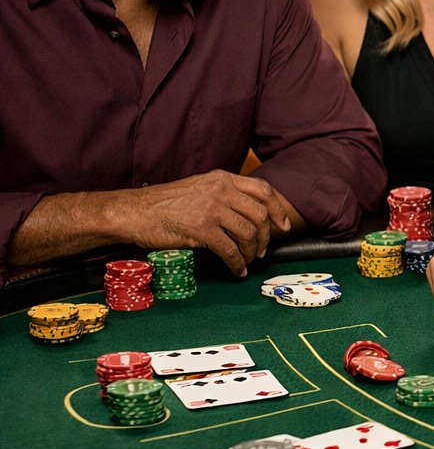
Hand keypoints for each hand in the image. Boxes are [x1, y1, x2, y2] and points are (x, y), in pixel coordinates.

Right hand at [127, 171, 291, 276]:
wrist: (134, 212)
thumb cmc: (164, 204)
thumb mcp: (200, 189)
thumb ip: (225, 196)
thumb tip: (249, 217)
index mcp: (222, 178)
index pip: (263, 190)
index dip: (277, 210)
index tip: (283, 227)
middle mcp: (220, 190)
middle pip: (260, 215)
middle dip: (266, 237)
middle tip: (262, 250)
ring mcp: (211, 208)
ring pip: (247, 233)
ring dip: (252, 251)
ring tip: (247, 260)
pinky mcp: (201, 228)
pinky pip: (229, 249)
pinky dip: (237, 263)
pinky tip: (236, 269)